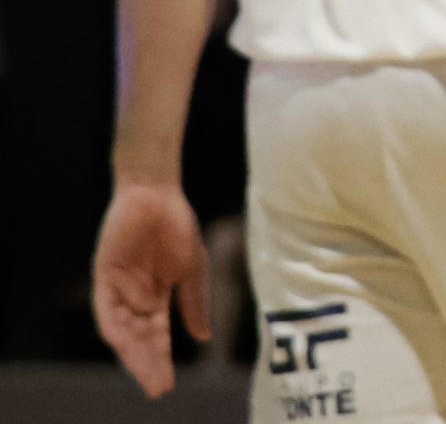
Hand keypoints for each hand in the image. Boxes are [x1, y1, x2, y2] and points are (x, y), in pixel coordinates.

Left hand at [93, 183, 210, 396]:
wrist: (157, 194)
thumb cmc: (177, 227)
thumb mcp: (192, 270)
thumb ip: (194, 303)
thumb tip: (203, 339)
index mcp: (156, 298)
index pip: (157, 337)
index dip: (161, 361)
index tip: (167, 385)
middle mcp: (134, 299)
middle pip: (139, 340)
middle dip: (147, 364)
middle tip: (157, 387)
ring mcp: (119, 289)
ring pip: (123, 331)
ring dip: (132, 353)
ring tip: (145, 370)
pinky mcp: (105, 277)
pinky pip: (106, 310)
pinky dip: (116, 328)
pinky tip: (125, 343)